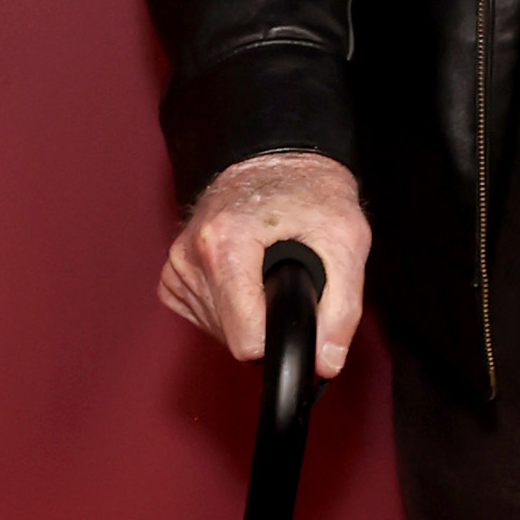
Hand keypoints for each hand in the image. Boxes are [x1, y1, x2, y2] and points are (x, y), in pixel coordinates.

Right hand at [160, 151, 371, 377]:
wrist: (276, 158)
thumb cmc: (311, 192)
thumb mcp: (346, 240)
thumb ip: (343, 307)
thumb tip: (327, 360)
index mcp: (226, 244)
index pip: (244, 340)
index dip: (279, 338)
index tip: (295, 314)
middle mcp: (191, 254)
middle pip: (232, 338)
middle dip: (265, 322)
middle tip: (286, 282)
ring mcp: (177, 263)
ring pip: (216, 331)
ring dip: (247, 314)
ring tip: (267, 274)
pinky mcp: (172, 272)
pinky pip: (199, 315)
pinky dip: (226, 308)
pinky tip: (245, 281)